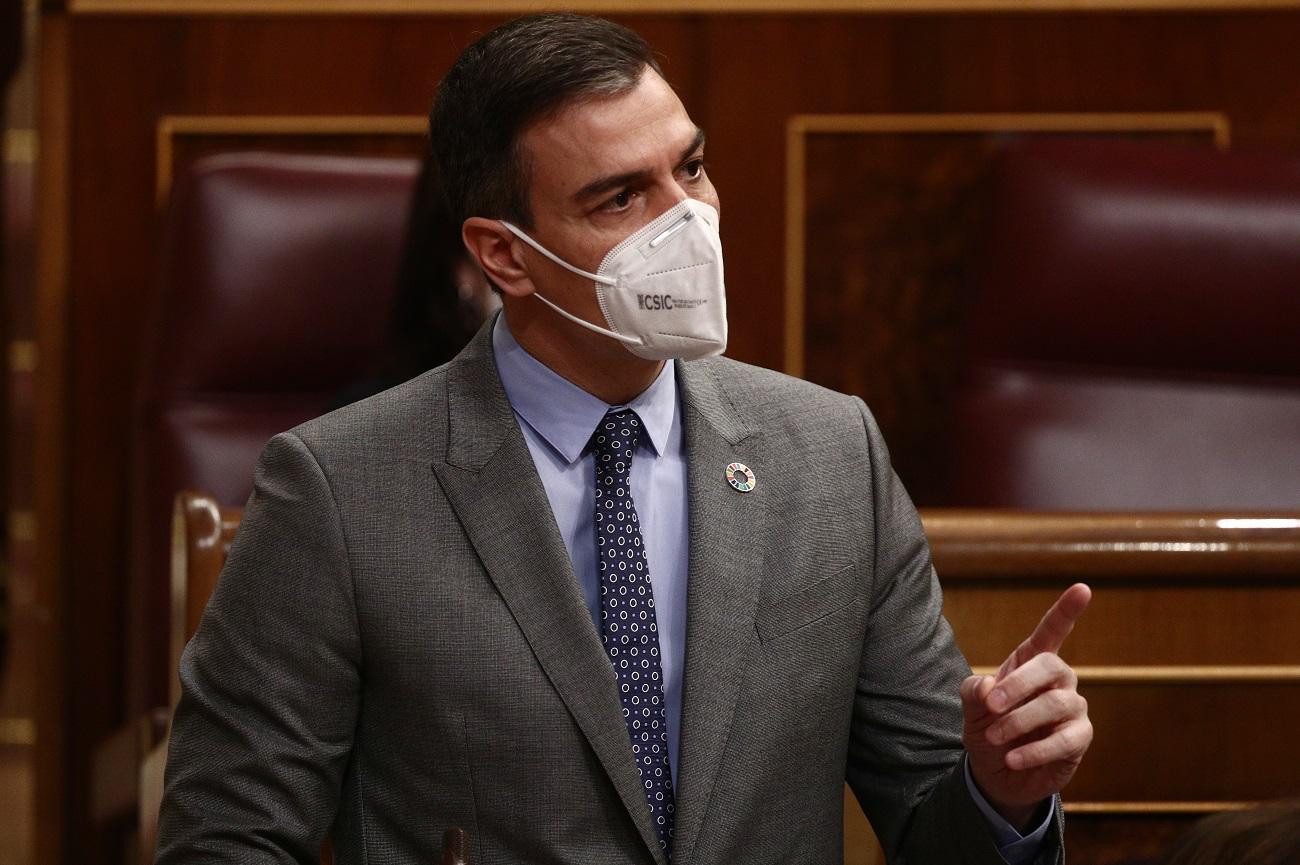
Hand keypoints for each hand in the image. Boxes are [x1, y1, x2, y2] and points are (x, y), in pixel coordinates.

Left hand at [960, 583, 1093, 830]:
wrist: (995, 771)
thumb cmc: (988, 727)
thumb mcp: (972, 706)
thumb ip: (976, 690)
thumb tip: (992, 686)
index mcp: (1031, 662)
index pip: (1052, 631)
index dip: (1066, 611)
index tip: (1083, 588)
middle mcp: (1058, 680)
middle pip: (1051, 666)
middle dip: (1018, 684)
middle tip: (991, 706)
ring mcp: (1073, 708)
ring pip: (1056, 704)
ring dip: (1019, 722)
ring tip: (994, 737)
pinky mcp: (1079, 738)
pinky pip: (1065, 740)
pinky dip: (1034, 750)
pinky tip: (1012, 759)